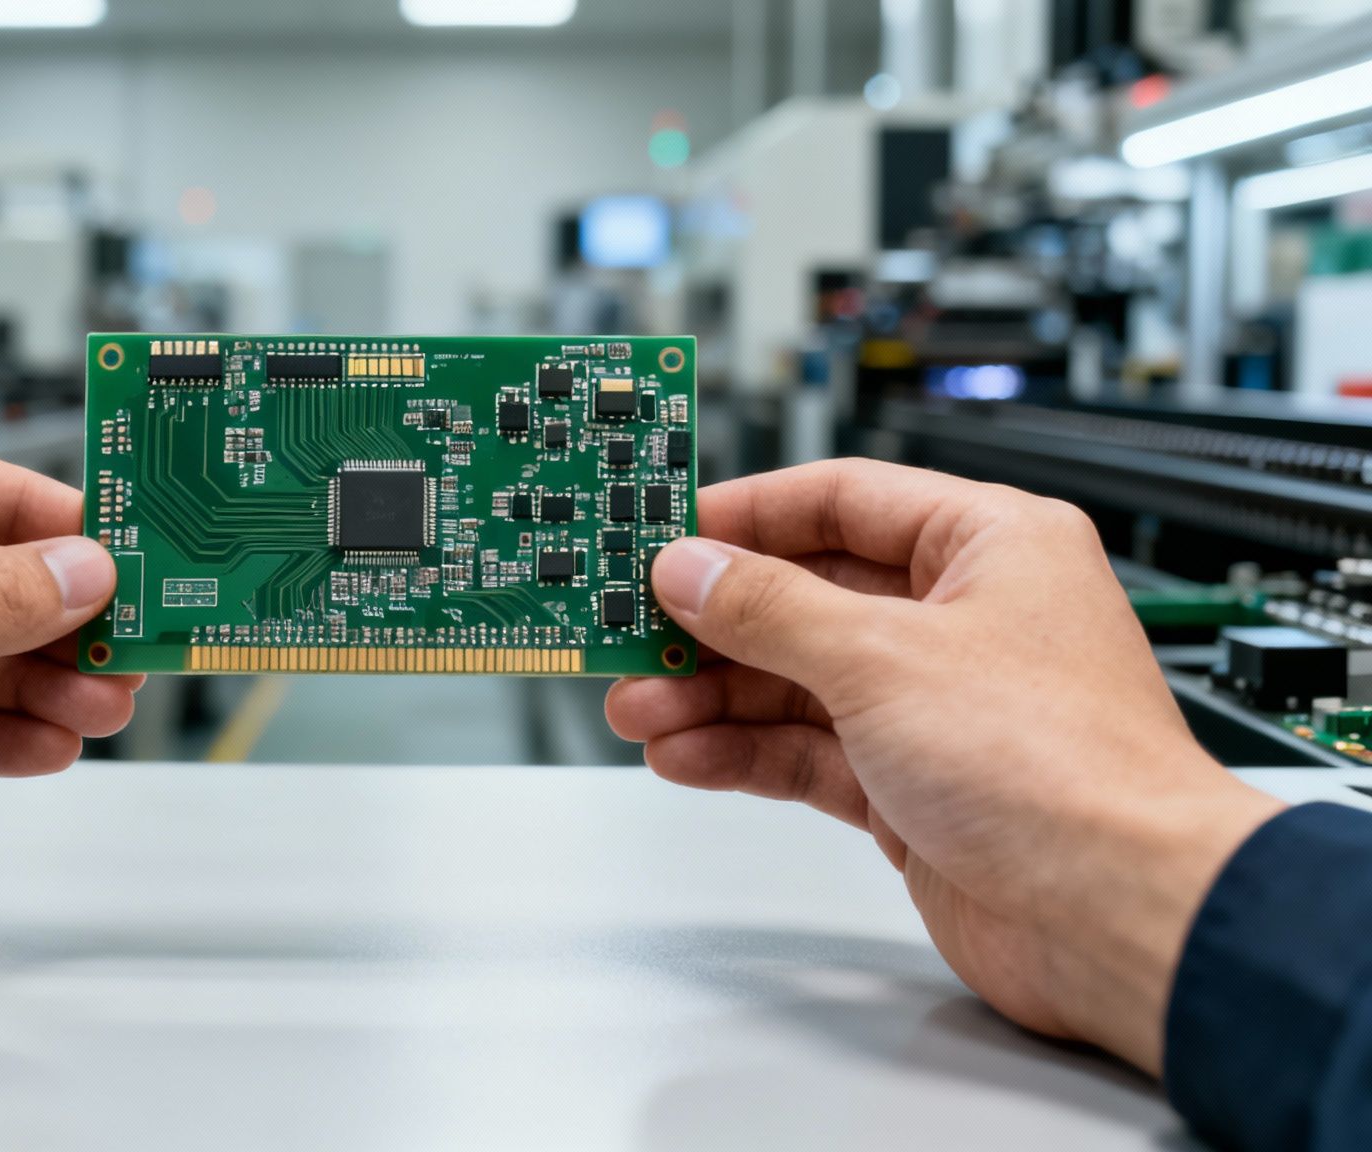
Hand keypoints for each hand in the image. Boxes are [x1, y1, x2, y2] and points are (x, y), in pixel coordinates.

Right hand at [605, 459, 1283, 1073]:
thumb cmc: (1067, 771)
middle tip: (630, 634)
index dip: (743, 515)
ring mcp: (939, 705)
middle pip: (806, 596)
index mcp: (989, 545)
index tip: (661, 531)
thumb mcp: (883, 659)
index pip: (840, 500)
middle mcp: (966, 617)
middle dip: (711, 622)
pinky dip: (745, 751)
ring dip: (713, 695)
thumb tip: (692, 569)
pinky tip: (686, 755)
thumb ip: (769, 608)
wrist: (1120, 918)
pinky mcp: (916, 785)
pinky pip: (808, 750)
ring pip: (797, 680)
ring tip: (639, 707)